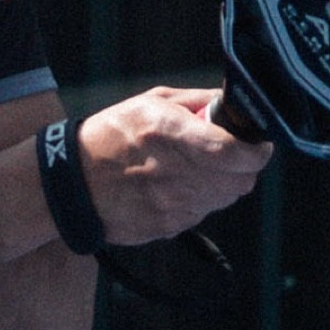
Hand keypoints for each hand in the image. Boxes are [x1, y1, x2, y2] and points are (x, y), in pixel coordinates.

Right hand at [75, 87, 272, 243]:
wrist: (71, 183)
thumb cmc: (110, 136)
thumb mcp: (150, 102)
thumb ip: (197, 101)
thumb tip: (232, 105)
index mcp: (171, 134)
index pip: (235, 152)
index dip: (257, 150)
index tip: (258, 145)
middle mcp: (174, 174)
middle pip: (240, 181)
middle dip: (242, 167)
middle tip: (227, 155)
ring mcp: (171, 205)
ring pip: (224, 199)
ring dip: (220, 185)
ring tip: (194, 170)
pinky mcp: (166, 228)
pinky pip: (201, 215)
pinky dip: (198, 201)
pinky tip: (174, 188)